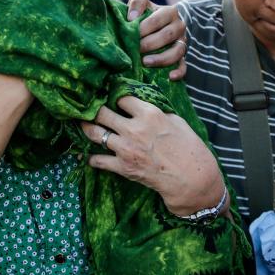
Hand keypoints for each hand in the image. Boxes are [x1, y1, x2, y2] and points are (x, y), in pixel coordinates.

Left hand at [81, 96, 223, 215]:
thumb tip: (144, 104)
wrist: (191, 178)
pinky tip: (89, 155)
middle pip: (102, 112)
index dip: (114, 96)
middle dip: (94, 109)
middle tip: (89, 108)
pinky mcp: (123, 167)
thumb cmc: (189, 148)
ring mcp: (126, 148)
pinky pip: (98, 160)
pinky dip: (92, 158)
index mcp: (148, 114)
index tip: (109, 96)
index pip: (121, 97)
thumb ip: (157, 111)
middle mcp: (133, 129)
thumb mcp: (176, 120)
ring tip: (82, 124)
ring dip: (86, 128)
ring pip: (95, 133)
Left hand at [126, 0, 186, 79]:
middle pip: (167, 35)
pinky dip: (179, 72)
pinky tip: (170, 77)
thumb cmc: (144, 14)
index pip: (158, 19)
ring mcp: (181, 43)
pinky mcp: (181, 57)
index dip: (144, 27)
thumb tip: (132, 17)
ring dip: (161, 58)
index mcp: (170, 12)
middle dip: (150, 43)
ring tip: (145, 62)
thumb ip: (137, 3)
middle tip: (136, 49)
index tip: (132, 34)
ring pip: (177, 51)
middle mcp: (179, 27)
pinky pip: (184, 66)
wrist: (154, 26)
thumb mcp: (140, 2)